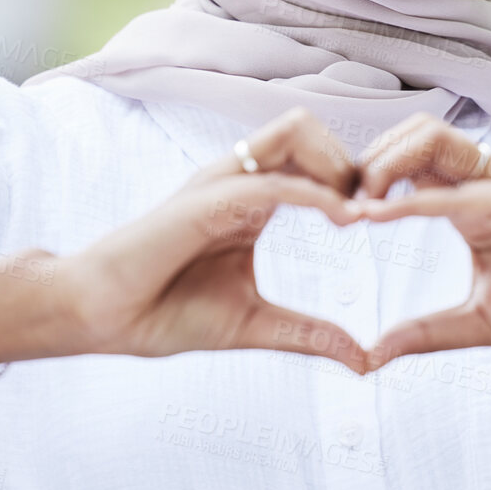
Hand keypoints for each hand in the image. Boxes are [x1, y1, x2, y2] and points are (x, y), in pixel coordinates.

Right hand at [64, 107, 371, 372]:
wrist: (101, 318)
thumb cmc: (165, 312)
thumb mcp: (255, 325)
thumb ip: (309, 334)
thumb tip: (364, 360)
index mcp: (251, 200)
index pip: (314, 160)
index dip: (356, 180)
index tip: (388, 217)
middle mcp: (237, 180)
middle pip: (308, 129)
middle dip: (353, 159)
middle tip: (380, 209)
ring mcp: (219, 183)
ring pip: (292, 132)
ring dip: (336, 163)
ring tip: (362, 211)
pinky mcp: (204, 200)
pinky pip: (269, 181)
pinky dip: (314, 193)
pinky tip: (344, 219)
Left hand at [352, 113, 490, 370]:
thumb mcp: (481, 324)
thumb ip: (427, 333)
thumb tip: (372, 356)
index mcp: (468, 205)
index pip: (405, 168)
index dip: (361, 182)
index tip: (323, 213)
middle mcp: (482, 185)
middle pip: (410, 139)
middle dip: (362, 162)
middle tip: (330, 204)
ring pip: (432, 141)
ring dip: (385, 164)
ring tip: (353, 206)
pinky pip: (462, 191)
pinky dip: (416, 198)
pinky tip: (379, 216)